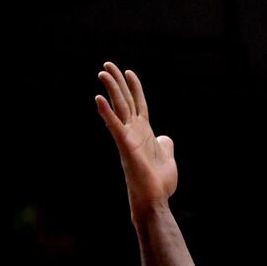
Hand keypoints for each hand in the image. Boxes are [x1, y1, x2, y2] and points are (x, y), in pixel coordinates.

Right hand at [95, 61, 177, 208]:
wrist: (155, 200)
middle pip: (125, 101)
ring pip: (119, 109)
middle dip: (117, 83)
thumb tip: (166, 139)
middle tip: (107, 65)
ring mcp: (129, 138)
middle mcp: (134, 132)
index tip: (129, 72)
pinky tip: (98, 98)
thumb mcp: (167, 158)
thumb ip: (166, 145)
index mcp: (145, 133)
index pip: (138, 104)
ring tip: (102, 73)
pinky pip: (115, 126)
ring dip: (111, 90)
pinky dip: (107, 112)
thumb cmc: (158, 183)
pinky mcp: (126, 147)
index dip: (134, 88)